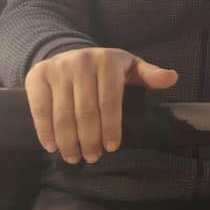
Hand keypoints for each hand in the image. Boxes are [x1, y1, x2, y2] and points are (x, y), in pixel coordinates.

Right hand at [25, 47, 177, 164]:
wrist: (69, 52)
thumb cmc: (106, 67)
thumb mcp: (129, 67)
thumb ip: (149, 74)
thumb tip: (172, 78)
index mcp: (107, 61)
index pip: (109, 101)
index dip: (111, 127)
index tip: (112, 148)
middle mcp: (81, 63)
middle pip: (85, 111)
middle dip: (89, 139)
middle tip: (92, 158)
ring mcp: (57, 68)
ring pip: (62, 113)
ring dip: (68, 140)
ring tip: (74, 158)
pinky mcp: (37, 76)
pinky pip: (39, 107)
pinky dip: (44, 130)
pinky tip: (51, 146)